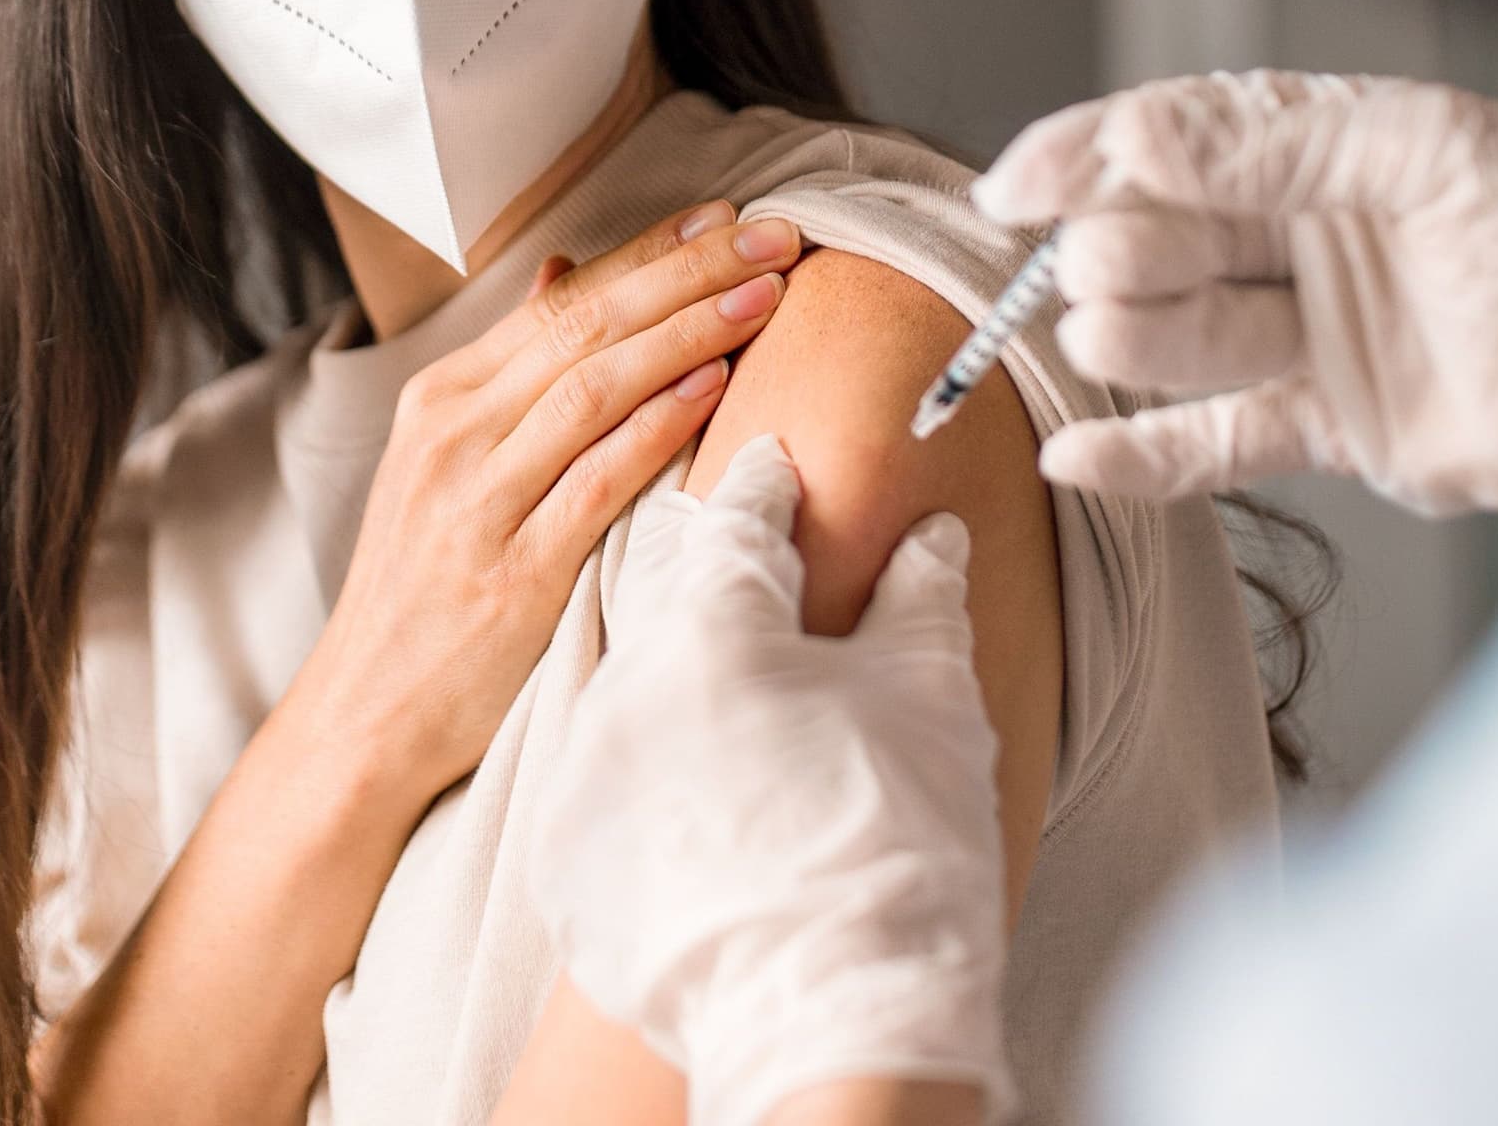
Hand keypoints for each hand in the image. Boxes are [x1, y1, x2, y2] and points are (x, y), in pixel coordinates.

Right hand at [300, 203, 803, 803]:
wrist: (366, 712)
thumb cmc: (424, 584)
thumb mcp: (444, 460)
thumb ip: (511, 369)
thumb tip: (564, 267)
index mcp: (443, 399)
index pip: (561, 300)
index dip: (649, 251)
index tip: (726, 215)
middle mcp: (456, 435)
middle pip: (586, 326)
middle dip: (688, 270)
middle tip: (773, 235)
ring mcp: (480, 502)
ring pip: (594, 387)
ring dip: (688, 332)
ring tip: (765, 293)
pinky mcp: (514, 575)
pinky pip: (595, 482)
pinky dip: (656, 428)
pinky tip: (713, 389)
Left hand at [533, 436, 1012, 1125]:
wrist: (836, 1030)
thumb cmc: (895, 851)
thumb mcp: (930, 699)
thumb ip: (921, 594)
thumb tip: (929, 536)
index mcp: (713, 629)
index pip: (736, 517)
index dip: (767, 484)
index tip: (775, 466)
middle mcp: (626, 685)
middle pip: (663, 587)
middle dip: (707, 563)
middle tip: (747, 556)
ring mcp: (585, 772)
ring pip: (629, 680)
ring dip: (677, 666)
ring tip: (735, 682)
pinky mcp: (567, 850)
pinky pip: (607, 773)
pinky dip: (653, 760)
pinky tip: (707, 779)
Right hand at [973, 71, 1497, 517]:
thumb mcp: (1426, 153)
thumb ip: (1270, 143)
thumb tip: (1131, 138)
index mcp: (1331, 144)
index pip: (1176, 137)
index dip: (1085, 156)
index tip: (1012, 188)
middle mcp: (1314, 234)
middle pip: (1164, 237)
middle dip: (1119, 249)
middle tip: (1103, 266)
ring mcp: (1321, 334)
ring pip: (1179, 335)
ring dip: (1128, 337)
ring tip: (1107, 335)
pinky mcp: (1338, 427)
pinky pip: (1217, 441)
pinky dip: (1143, 455)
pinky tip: (1076, 457)